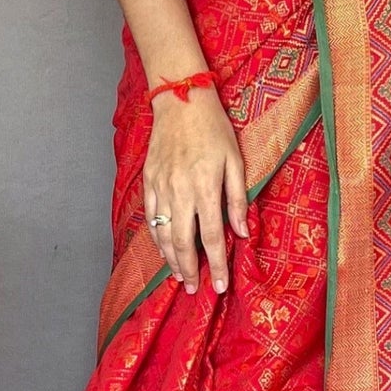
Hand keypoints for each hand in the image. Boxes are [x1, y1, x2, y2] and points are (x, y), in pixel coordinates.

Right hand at [144, 86, 248, 293]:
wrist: (180, 101)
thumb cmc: (214, 128)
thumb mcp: (236, 161)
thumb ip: (237, 199)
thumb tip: (241, 232)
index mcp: (205, 187)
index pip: (210, 237)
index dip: (216, 265)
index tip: (220, 286)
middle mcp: (180, 192)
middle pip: (183, 243)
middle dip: (189, 271)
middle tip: (195, 290)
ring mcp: (160, 187)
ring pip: (163, 235)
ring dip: (171, 260)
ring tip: (179, 278)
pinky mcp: (148, 181)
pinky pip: (150, 218)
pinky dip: (156, 239)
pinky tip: (164, 250)